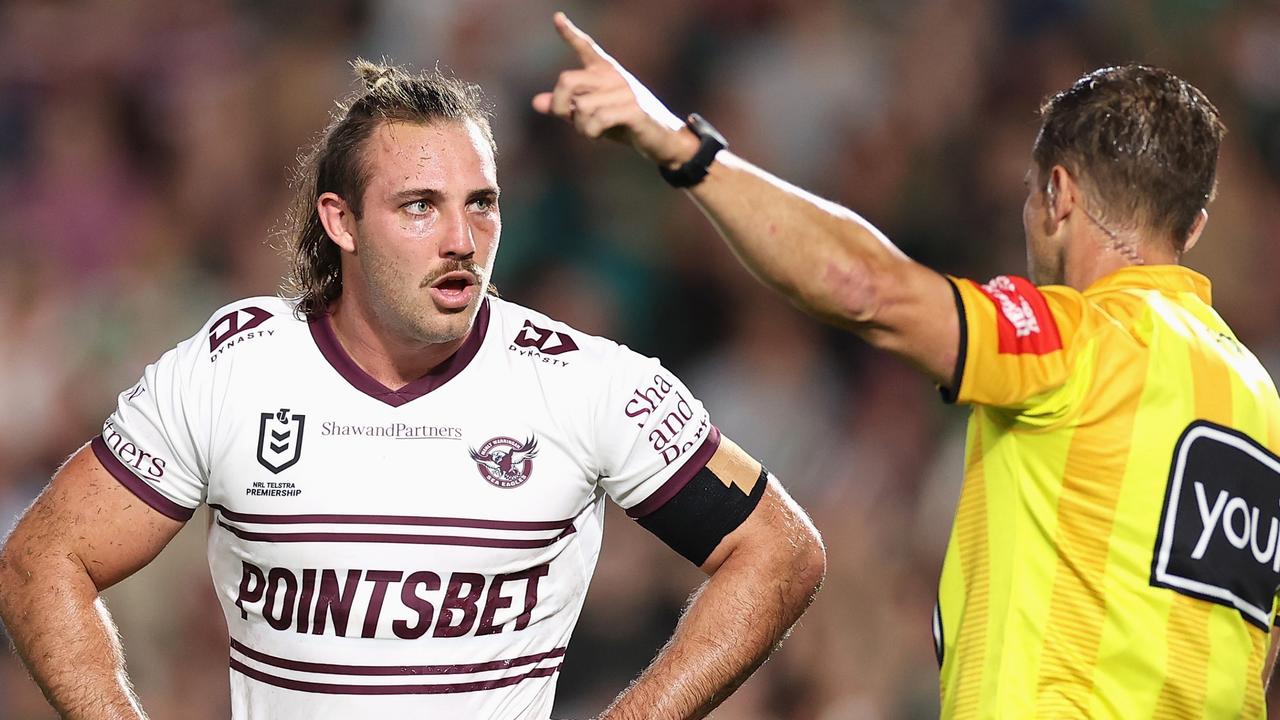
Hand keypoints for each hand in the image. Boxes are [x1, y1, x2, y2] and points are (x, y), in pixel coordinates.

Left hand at [532, 12, 696, 166]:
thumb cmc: (625, 125)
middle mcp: (614, 76)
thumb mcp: (592, 115)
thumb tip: (536, 102)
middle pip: (567, 80)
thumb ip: (566, 108)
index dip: (569, 34)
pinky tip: (599, 134)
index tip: (557, 17)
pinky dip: (592, 132)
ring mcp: (625, 91)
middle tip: (568, 119)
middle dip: (559, 105)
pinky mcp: (634, 109)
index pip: (586, 48)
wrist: (663, 139)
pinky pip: (597, 119)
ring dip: (580, 127)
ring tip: (592, 131)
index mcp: (605, 72)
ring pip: (581, 107)